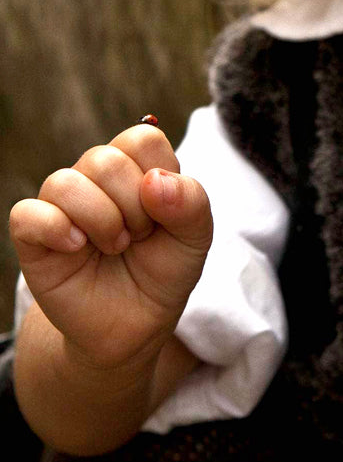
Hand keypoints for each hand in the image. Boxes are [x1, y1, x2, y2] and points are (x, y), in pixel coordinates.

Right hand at [9, 122, 212, 370]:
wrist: (135, 323)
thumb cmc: (164, 271)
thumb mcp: (195, 237)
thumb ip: (190, 202)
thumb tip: (155, 181)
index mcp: (137, 169)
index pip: (143, 138)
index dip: (159, 176)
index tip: (164, 213)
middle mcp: (96, 179)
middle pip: (105, 159)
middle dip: (133, 206)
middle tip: (139, 237)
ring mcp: (62, 205)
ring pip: (65, 182)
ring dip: (101, 221)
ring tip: (115, 247)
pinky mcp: (33, 237)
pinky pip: (28, 214)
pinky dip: (58, 230)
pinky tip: (78, 249)